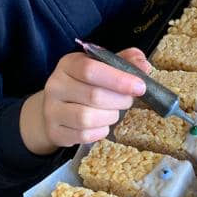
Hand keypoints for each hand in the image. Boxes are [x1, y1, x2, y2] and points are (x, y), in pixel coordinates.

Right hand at [20, 48, 150, 152]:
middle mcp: (56, 85)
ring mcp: (52, 110)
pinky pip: (84, 135)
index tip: (139, 86)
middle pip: (93, 95)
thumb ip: (123, 62)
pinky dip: (100, 131)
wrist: (56, 108)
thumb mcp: (102, 67)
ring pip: (87, 118)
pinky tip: (102, 124)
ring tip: (114, 112)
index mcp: (68, 64)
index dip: (118, 79)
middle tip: (128, 100)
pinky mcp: (55, 131)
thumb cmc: (85, 85)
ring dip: (110, 117)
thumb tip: (143, 65)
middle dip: (119, 100)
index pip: (90, 70)